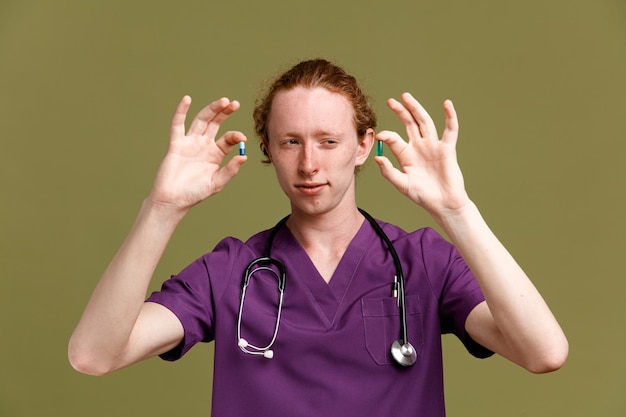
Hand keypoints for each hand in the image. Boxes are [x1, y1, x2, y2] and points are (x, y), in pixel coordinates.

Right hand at [148, 96, 246, 213]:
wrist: (173, 200)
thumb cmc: (195, 193)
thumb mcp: (217, 183)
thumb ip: (230, 170)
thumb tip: (244, 156)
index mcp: (216, 154)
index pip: (228, 139)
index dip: (235, 136)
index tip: (242, 138)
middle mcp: (204, 145)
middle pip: (216, 123)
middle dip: (225, 113)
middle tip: (235, 103)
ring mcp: (190, 143)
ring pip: (201, 120)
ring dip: (211, 109)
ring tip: (223, 101)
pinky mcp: (176, 144)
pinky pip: (177, 125)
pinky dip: (181, 111)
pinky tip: (186, 99)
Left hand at [374, 93, 468, 215]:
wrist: (442, 204)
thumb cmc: (422, 195)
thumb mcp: (402, 184)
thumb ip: (389, 172)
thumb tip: (377, 158)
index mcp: (406, 154)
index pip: (394, 139)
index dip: (388, 135)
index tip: (381, 135)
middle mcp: (419, 147)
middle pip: (409, 124)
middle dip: (401, 112)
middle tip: (391, 101)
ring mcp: (433, 146)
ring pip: (425, 122)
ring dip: (416, 109)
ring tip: (407, 97)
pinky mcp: (447, 149)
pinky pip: (450, 130)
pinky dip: (450, 117)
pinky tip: (447, 104)